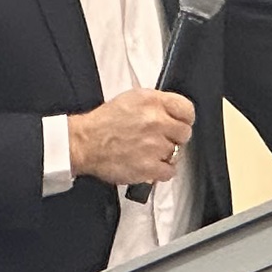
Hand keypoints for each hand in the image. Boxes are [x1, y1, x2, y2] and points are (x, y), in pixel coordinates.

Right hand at [69, 89, 195, 185]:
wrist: (84, 143)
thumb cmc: (103, 123)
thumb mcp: (130, 99)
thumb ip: (155, 104)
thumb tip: (172, 113)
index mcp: (152, 102)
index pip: (187, 109)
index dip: (184, 118)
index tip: (178, 124)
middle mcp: (156, 122)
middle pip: (184, 133)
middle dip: (174, 137)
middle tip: (159, 139)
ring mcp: (154, 145)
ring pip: (177, 153)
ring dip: (165, 154)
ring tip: (148, 152)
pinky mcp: (149, 167)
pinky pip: (169, 171)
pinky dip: (161, 171)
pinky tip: (150, 165)